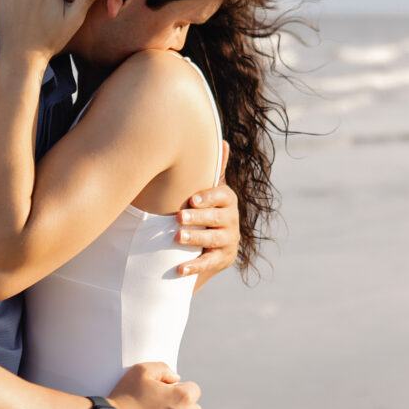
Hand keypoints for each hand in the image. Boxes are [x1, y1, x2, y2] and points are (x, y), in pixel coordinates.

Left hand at [174, 141, 239, 282]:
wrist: (206, 242)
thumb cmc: (203, 209)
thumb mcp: (208, 190)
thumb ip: (214, 170)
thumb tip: (222, 140)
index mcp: (227, 200)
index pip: (222, 196)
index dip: (208, 198)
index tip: (191, 200)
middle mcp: (232, 219)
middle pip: (217, 218)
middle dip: (197, 218)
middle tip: (178, 218)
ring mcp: (229, 240)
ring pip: (213, 239)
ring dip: (195, 238)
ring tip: (177, 238)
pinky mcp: (223, 258)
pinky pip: (208, 262)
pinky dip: (193, 266)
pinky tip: (179, 269)